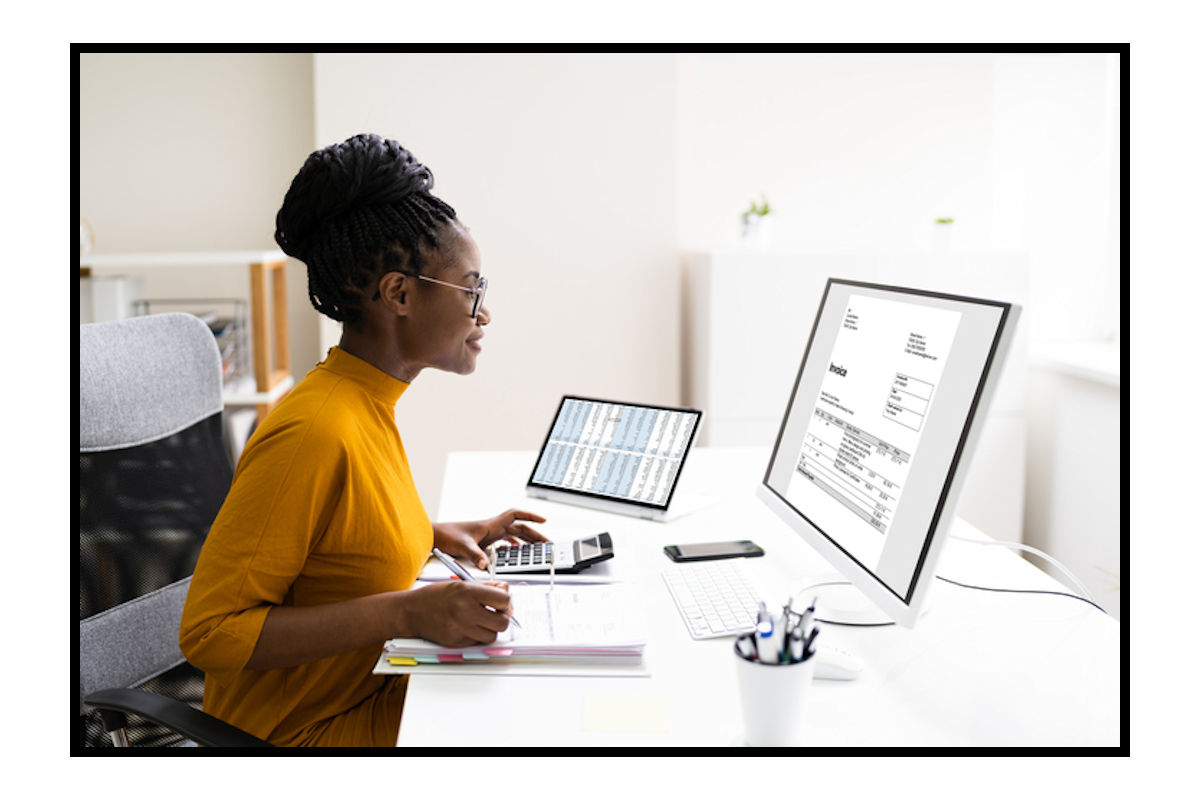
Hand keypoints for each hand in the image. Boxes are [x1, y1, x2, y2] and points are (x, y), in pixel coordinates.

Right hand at [403, 580, 514, 647]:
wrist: (411, 611)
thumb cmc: (434, 596)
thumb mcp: (460, 582)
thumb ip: (486, 586)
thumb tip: (506, 590)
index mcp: (467, 592)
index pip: (504, 600)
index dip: (505, 601)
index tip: (501, 601)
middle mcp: (465, 611)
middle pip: (502, 622)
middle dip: (502, 617)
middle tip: (496, 613)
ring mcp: (460, 629)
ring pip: (492, 636)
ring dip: (490, 629)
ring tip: (481, 620)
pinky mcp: (456, 642)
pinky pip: (477, 642)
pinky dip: (477, 636)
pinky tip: (469, 626)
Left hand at [434, 509, 548, 569]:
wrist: (435, 536)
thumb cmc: (446, 535)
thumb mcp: (462, 546)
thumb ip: (475, 556)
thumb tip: (486, 565)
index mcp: (490, 525)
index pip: (515, 515)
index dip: (531, 516)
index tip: (544, 520)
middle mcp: (492, 528)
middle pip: (519, 528)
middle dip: (534, 534)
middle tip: (546, 542)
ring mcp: (489, 535)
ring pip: (513, 535)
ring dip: (525, 540)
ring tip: (536, 548)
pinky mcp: (484, 542)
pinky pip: (504, 542)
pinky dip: (513, 546)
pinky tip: (516, 552)